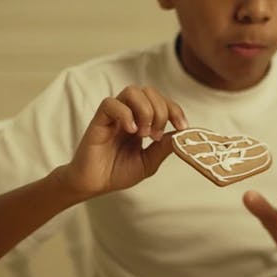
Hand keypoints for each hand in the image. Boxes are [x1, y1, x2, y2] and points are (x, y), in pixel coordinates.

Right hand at [59, 85, 187, 198]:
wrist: (94, 184)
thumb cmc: (117, 172)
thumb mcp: (148, 162)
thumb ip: (163, 148)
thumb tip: (181, 134)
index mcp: (142, 121)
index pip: (162, 101)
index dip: (175, 110)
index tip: (182, 127)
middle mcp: (129, 113)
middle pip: (149, 91)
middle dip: (161, 110)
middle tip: (156, 135)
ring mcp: (114, 115)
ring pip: (132, 91)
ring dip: (145, 110)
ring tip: (144, 133)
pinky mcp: (99, 120)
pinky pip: (111, 104)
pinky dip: (125, 114)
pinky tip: (131, 131)